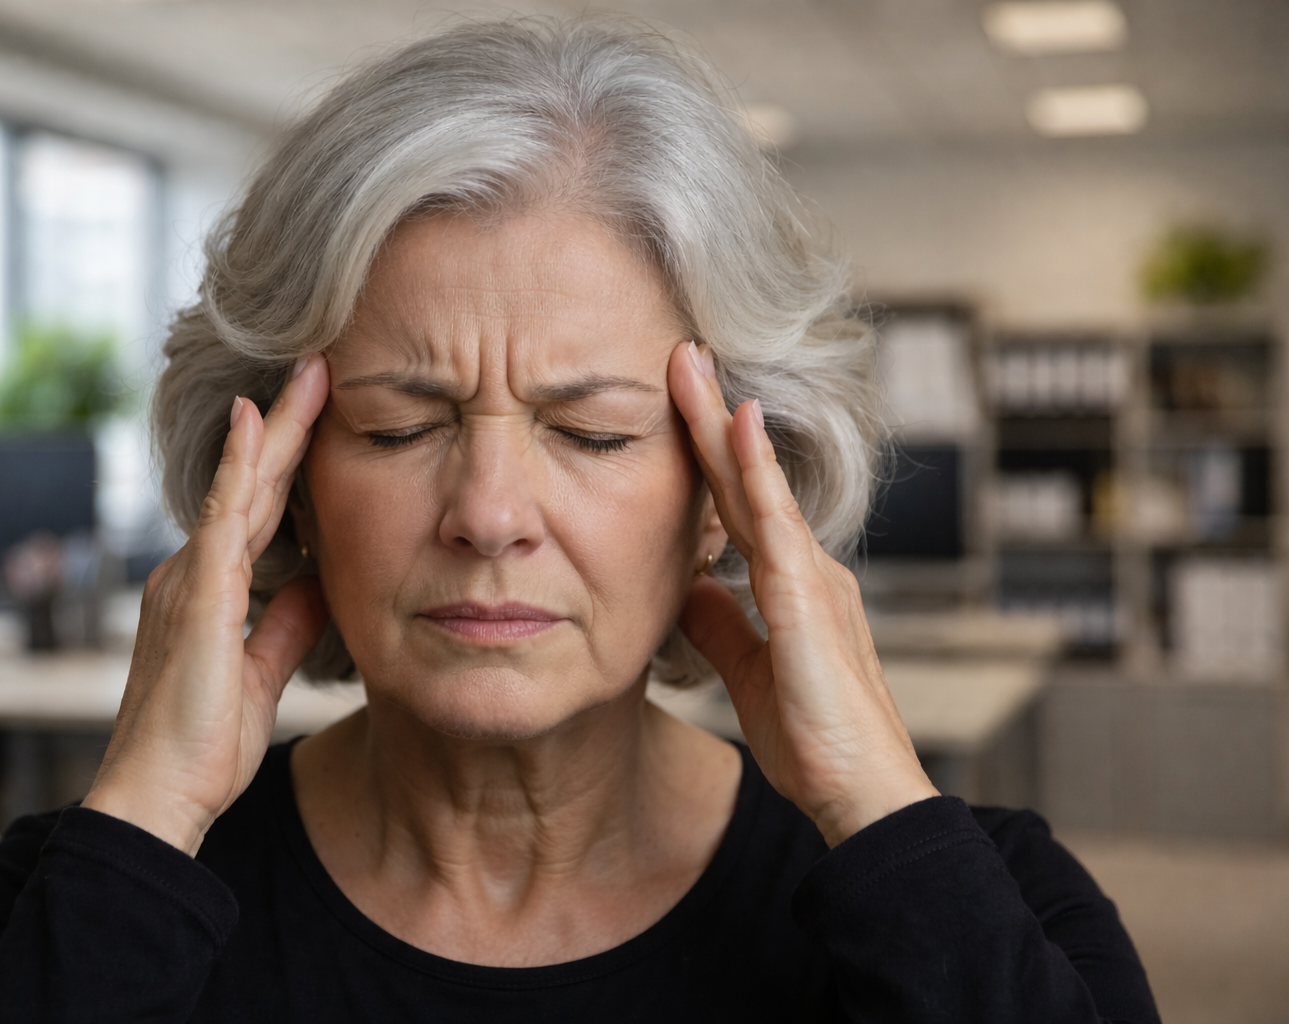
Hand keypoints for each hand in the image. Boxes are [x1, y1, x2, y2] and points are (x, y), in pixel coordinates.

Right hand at [84, 356, 330, 854]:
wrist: (157, 798)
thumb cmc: (201, 748)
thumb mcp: (259, 676)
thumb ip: (285, 625)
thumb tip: (321, 582)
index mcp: (209, 591)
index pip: (259, 512)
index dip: (290, 463)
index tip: (322, 417)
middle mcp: (192, 573)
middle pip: (252, 485)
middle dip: (289, 425)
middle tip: (321, 367)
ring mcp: (190, 579)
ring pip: (241, 487)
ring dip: (277, 427)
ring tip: (310, 373)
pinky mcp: (197, 596)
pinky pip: (222, 518)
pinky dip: (241, 467)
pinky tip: (259, 423)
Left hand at [668, 342, 936, 847]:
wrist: (861, 793)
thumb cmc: (816, 740)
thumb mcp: (747, 672)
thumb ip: (720, 626)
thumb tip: (688, 588)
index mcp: (790, 585)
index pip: (734, 506)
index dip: (705, 455)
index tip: (677, 405)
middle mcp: (805, 568)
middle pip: (743, 479)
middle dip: (708, 417)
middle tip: (679, 354)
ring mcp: (811, 577)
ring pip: (755, 485)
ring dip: (721, 422)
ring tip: (691, 364)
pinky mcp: (808, 599)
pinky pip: (775, 522)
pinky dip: (755, 470)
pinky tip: (738, 424)